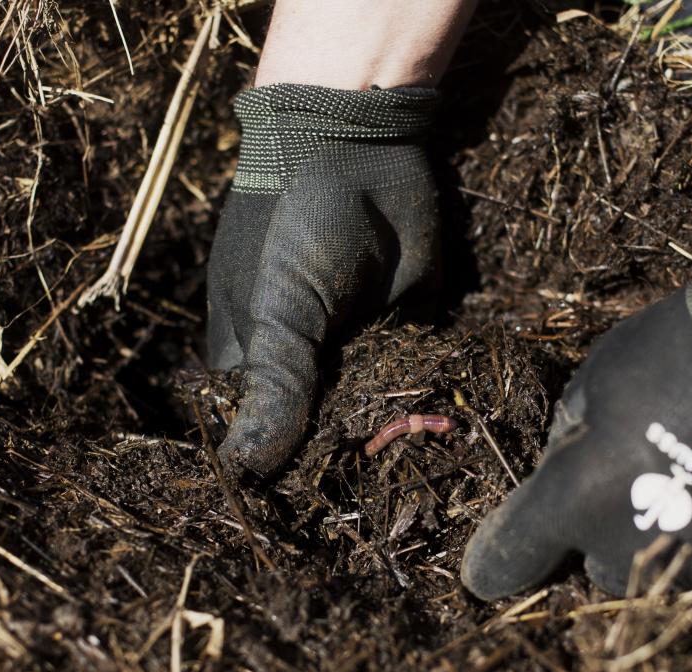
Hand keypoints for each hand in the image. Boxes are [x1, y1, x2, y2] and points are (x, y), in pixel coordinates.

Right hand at [206, 84, 438, 474]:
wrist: (360, 143)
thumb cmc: (295, 224)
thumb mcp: (278, 307)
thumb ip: (275, 385)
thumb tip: (246, 472)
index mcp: (255, 360)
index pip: (265, 435)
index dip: (285, 467)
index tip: (309, 506)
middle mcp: (305, 361)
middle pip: (325, 430)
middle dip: (351, 453)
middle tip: (378, 473)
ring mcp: (357, 346)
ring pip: (376, 410)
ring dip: (397, 431)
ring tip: (418, 445)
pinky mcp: (407, 329)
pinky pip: (418, 377)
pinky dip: (432, 398)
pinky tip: (445, 422)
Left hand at [461, 205, 691, 600]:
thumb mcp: (604, 372)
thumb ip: (571, 434)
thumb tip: (567, 465)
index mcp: (581, 498)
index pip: (509, 561)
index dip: (496, 563)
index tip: (492, 566)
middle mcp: (637, 548)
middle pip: (597, 576)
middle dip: (600, 540)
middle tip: (626, 485)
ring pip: (664, 582)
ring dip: (662, 547)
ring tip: (691, 484)